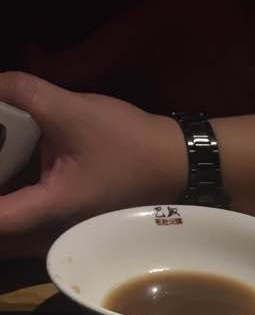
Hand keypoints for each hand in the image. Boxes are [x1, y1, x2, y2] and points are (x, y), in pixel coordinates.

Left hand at [0, 72, 186, 239]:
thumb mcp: (72, 111)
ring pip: (14, 212)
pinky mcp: (68, 203)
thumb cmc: (130, 145)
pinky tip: (8, 154)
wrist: (177, 162)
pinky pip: (27, 199)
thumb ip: (24, 93)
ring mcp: (60, 216)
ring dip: (3, 189)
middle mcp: (52, 221)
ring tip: (3, 152)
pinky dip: (11, 183)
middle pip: (3, 220)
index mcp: (50, 207)